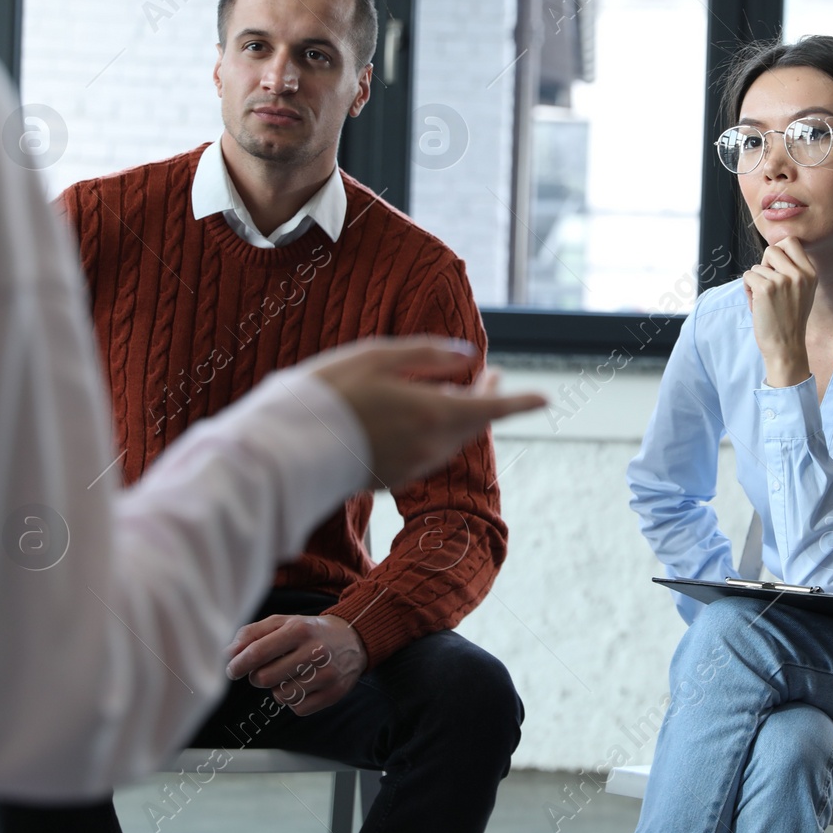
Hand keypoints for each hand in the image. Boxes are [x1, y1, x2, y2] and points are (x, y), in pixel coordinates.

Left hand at [226, 613, 366, 715]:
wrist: (354, 639)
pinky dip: (294, 700)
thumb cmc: (310, 631)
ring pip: (280, 696)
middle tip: (265, 670)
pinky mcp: (334, 693)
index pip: (258, 652)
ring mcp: (327, 674)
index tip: (230, 670)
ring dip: (277, 689)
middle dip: (257, 677)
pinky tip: (303, 685)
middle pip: (265, 678)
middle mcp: (315, 651)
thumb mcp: (283, 622)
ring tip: (289, 675)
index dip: (237, 665)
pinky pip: (298, 708)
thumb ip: (252, 633)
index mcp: (299, 629)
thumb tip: (227, 654)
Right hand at [307, 338, 545, 491]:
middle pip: (474, 422)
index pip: (490, 407)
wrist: (286, 448)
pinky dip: (434, 432)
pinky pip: (428, 452)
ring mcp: (411, 465)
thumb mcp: (377, 356)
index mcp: (430, 412)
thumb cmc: (328, 392)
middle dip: (487, 397)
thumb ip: (426, 355)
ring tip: (457, 390)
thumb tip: (466, 356)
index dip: (519, 401)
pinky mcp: (392, 478)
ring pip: (452, 439)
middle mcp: (429, 445)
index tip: (546, 399)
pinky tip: (418, 418)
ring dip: (461, 414)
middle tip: (490, 373)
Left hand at [741, 237, 816, 387]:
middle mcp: (799, 274)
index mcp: (810, 273)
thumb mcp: (803, 292)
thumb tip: (775, 251)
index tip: (775, 266)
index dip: (778, 251)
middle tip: (767, 282)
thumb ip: (795, 271)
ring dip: (755, 282)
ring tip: (764, 301)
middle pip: (772, 249)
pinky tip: (757, 304)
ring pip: (757, 267)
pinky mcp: (766, 289)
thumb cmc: (790, 320)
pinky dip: (747, 290)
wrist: (786, 347)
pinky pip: (748, 276)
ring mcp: (782, 280)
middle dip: (764, 264)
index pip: (791, 242)